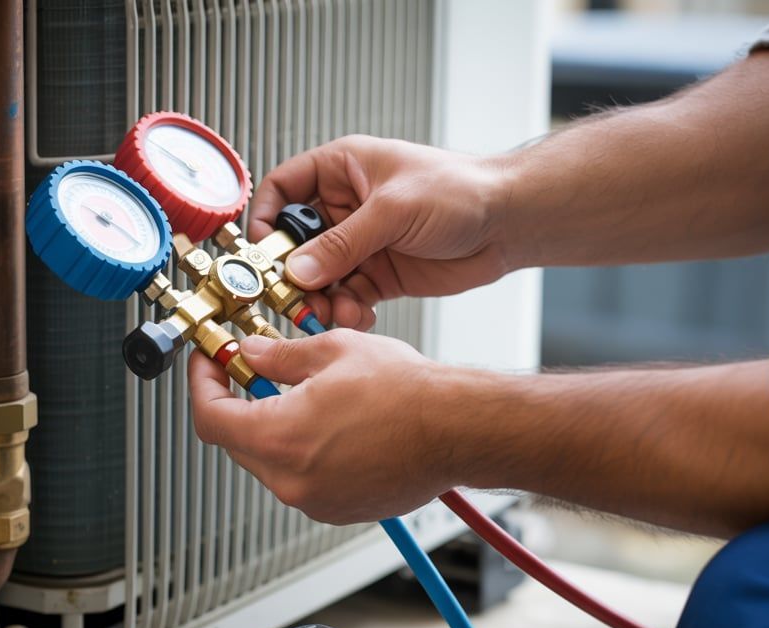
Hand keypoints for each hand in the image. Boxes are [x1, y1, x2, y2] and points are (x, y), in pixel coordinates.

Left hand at [187, 330, 452, 523]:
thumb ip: (279, 356)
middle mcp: (291, 480)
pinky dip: (303, 453)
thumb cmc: (408, 394)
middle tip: (250, 373)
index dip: (202, 386)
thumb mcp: (332, 352)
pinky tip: (330, 425)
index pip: (210, 418)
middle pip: (236, 443)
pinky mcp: (339, 509)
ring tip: (302, 396)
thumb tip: (252, 353)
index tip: (210, 366)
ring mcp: (316, 500)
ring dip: (272, 430)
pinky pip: (302, 480)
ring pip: (270, 463)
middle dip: (237, 406)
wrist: (457, 430)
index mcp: (279, 439)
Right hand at [248, 135, 508, 330]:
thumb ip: (342, 243)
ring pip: (319, 277)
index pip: (284, 189)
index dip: (265, 218)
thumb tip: (297, 269)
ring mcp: (361, 244)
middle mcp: (346, 207)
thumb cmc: (462, 190)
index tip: (261, 250)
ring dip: (320, 299)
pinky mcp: (379, 275)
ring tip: (332, 313)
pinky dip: (346, 312)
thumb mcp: (393, 211)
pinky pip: (347, 297)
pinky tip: (358, 317)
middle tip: (294, 296)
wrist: (508, 223)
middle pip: (296, 242)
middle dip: (293, 273)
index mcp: (342, 169)